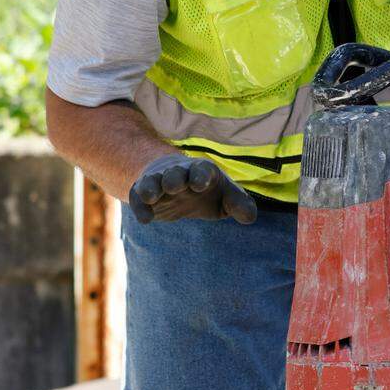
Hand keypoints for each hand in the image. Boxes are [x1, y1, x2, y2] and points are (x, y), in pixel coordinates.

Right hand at [128, 154, 257, 225]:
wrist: (176, 184)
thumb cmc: (207, 191)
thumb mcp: (226, 197)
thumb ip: (240, 205)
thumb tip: (250, 217)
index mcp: (202, 172)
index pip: (201, 170)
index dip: (200, 176)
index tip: (199, 184)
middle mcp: (179, 174)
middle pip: (175, 173)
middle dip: (174, 178)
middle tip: (174, 186)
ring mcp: (159, 183)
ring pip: (153, 182)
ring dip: (152, 187)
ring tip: (152, 197)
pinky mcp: (144, 196)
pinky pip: (139, 199)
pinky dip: (140, 207)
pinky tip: (145, 219)